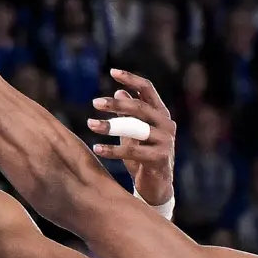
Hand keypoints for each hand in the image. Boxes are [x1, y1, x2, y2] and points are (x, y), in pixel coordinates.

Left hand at [88, 70, 177, 205]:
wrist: (156, 186)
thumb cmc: (142, 155)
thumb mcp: (134, 131)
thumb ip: (128, 113)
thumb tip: (118, 90)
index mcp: (160, 113)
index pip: (147, 90)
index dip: (131, 79)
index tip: (112, 71)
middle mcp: (166, 124)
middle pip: (140, 107)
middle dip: (116, 103)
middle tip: (95, 103)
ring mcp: (166, 141)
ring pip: (136, 128)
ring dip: (111, 126)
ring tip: (91, 124)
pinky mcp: (160, 158)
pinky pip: (133, 151)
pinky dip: (113, 150)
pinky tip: (97, 148)